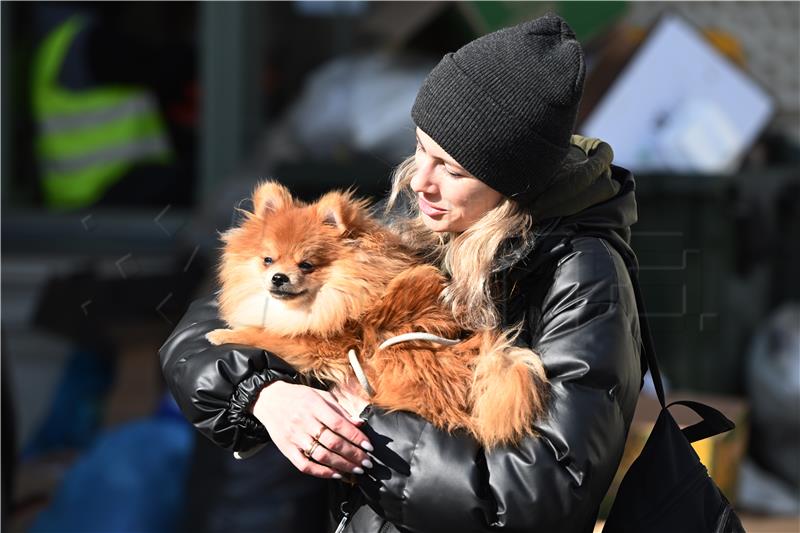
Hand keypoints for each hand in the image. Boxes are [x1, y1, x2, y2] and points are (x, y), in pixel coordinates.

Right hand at [252, 381, 373, 479]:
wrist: (269, 399)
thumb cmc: (299, 396)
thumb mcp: (321, 396)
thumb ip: (341, 410)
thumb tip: (360, 423)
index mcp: (314, 406)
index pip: (338, 424)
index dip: (355, 436)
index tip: (369, 446)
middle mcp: (304, 422)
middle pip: (332, 442)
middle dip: (353, 455)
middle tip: (367, 463)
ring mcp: (294, 437)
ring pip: (321, 456)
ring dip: (342, 465)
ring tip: (356, 470)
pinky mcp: (286, 449)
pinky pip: (304, 465)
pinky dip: (321, 472)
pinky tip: (336, 474)